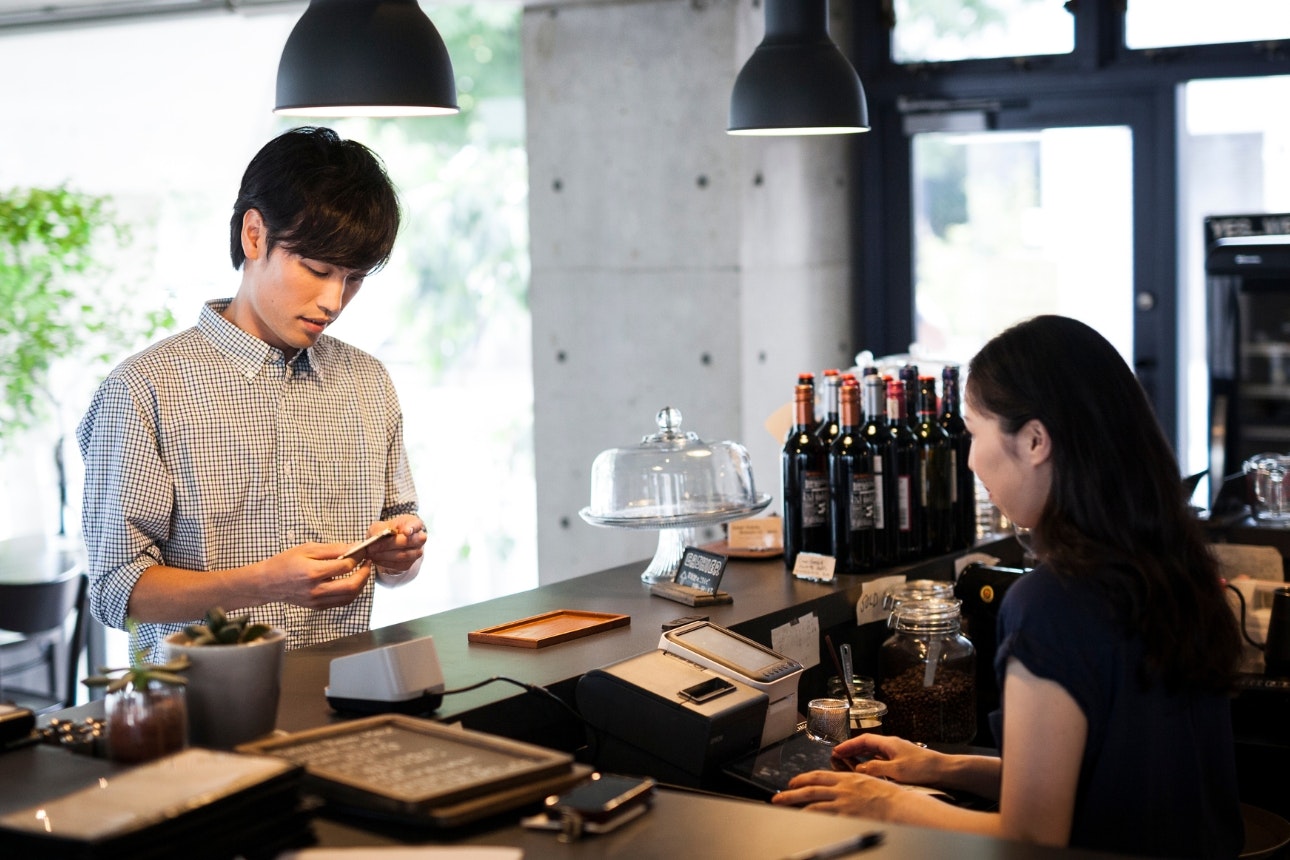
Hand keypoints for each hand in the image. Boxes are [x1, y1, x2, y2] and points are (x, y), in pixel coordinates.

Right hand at [258, 542, 374, 608]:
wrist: (268, 582)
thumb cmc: (286, 562)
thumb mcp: (308, 548)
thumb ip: (333, 549)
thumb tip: (355, 547)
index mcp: (312, 572)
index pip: (345, 566)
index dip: (359, 557)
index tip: (363, 550)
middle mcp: (316, 590)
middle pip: (351, 586)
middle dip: (365, 574)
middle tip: (367, 563)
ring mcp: (317, 601)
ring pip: (349, 597)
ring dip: (361, 584)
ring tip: (362, 571)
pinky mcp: (318, 607)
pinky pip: (341, 602)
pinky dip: (351, 592)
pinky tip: (352, 582)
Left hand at [363, 515, 426, 572]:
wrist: (388, 544)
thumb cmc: (386, 532)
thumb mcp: (380, 526)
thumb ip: (380, 530)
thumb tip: (377, 538)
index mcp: (414, 524)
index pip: (416, 525)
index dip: (412, 528)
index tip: (406, 532)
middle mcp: (419, 538)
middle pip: (407, 542)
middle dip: (388, 544)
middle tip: (372, 546)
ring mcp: (416, 552)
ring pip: (402, 555)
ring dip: (384, 555)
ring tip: (371, 553)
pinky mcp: (408, 564)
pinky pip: (397, 565)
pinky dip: (384, 562)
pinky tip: (375, 558)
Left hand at [771, 769, 905, 818]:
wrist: (900, 805)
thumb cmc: (889, 796)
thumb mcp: (868, 781)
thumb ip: (852, 784)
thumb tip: (842, 787)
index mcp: (847, 778)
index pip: (818, 776)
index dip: (802, 778)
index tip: (793, 782)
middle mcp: (842, 789)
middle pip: (810, 788)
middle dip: (791, 793)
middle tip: (778, 797)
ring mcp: (843, 803)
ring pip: (813, 803)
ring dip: (795, 806)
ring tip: (783, 809)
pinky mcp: (846, 815)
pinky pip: (824, 816)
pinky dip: (812, 817)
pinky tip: (803, 820)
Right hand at [831, 734, 945, 786]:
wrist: (944, 771)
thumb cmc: (923, 768)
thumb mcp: (896, 770)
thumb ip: (876, 768)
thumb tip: (860, 769)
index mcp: (889, 743)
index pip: (864, 740)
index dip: (849, 745)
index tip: (836, 750)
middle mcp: (892, 745)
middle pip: (867, 744)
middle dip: (852, 749)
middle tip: (838, 756)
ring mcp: (897, 752)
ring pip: (874, 751)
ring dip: (861, 755)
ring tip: (849, 762)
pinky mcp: (902, 760)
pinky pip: (881, 758)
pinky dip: (871, 761)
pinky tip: (868, 769)